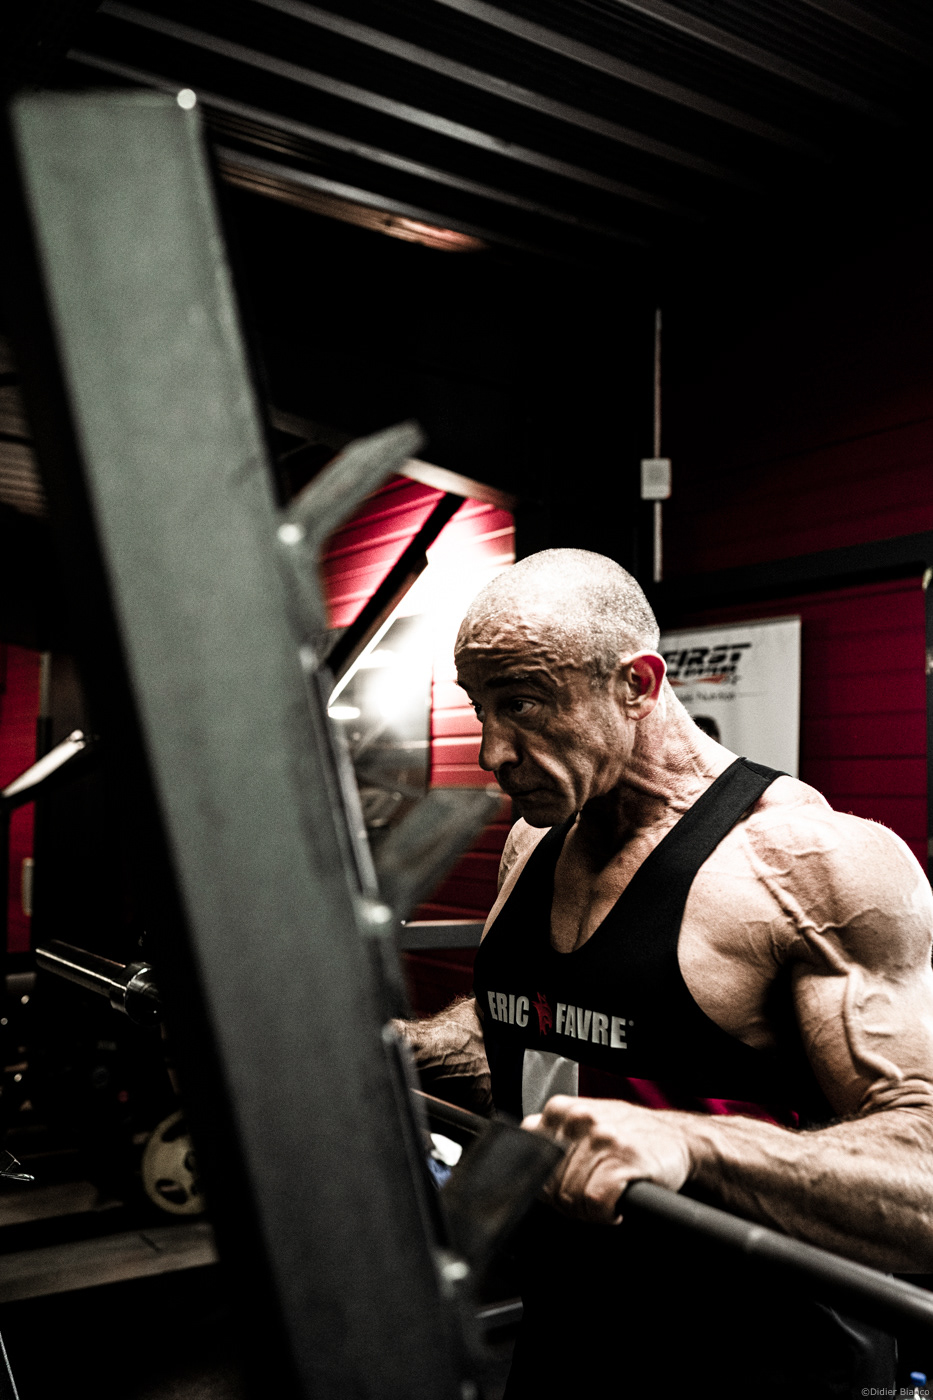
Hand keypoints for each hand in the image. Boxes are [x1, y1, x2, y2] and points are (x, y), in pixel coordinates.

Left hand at [523, 1095, 692, 1223]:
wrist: (679, 1137)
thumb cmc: (628, 1135)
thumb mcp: (583, 1126)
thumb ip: (552, 1139)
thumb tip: (518, 1169)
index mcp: (559, 1109)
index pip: (528, 1161)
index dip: (545, 1185)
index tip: (562, 1190)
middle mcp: (577, 1117)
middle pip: (550, 1186)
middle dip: (568, 1202)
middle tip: (591, 1197)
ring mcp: (600, 1136)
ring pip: (571, 1198)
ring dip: (589, 1210)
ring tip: (606, 1196)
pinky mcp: (623, 1159)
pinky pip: (596, 1203)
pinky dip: (606, 1213)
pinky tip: (617, 1204)